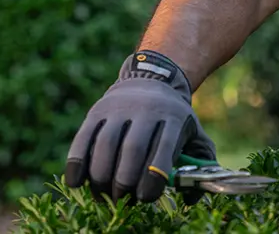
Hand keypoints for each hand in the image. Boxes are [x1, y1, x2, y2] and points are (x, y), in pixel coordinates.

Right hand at [65, 50, 216, 204]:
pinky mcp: (96, 110)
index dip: (153, 178)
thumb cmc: (172, 118)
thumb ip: (201, 161)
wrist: (150, 78)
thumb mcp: (193, 131)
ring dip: (101, 176)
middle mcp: (146, 110)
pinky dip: (77, 162)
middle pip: (132, 149)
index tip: (146, 197)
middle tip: (122, 199)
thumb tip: (192, 195)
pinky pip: (83, 137)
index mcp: (173, 118)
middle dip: (125, 181)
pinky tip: (77, 182)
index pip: (164, 150)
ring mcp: (119, 109)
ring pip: (106, 144)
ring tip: (104, 195)